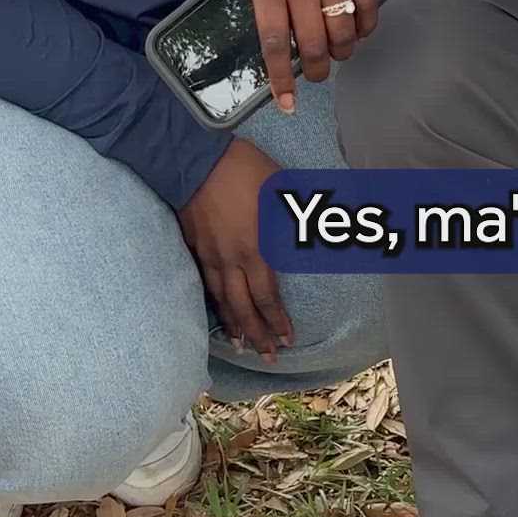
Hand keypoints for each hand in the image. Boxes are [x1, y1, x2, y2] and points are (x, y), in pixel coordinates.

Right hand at [177, 138, 292, 359]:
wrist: (196, 159)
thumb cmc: (245, 170)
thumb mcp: (282, 189)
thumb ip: (301, 215)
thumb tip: (324, 229)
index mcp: (256, 248)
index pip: (268, 297)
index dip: (277, 321)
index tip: (287, 339)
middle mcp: (232, 260)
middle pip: (243, 308)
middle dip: (257, 335)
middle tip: (267, 357)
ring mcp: (209, 255)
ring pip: (221, 300)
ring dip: (233, 325)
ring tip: (240, 345)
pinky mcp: (193, 246)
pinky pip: (205, 283)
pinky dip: (213, 302)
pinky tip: (217, 308)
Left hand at [218, 0, 376, 110]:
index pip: (274, 40)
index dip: (280, 77)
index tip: (285, 102)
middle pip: (313, 44)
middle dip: (316, 72)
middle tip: (315, 78)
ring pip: (342, 30)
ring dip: (342, 53)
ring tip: (336, 56)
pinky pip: (367, 4)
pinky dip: (366, 26)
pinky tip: (359, 32)